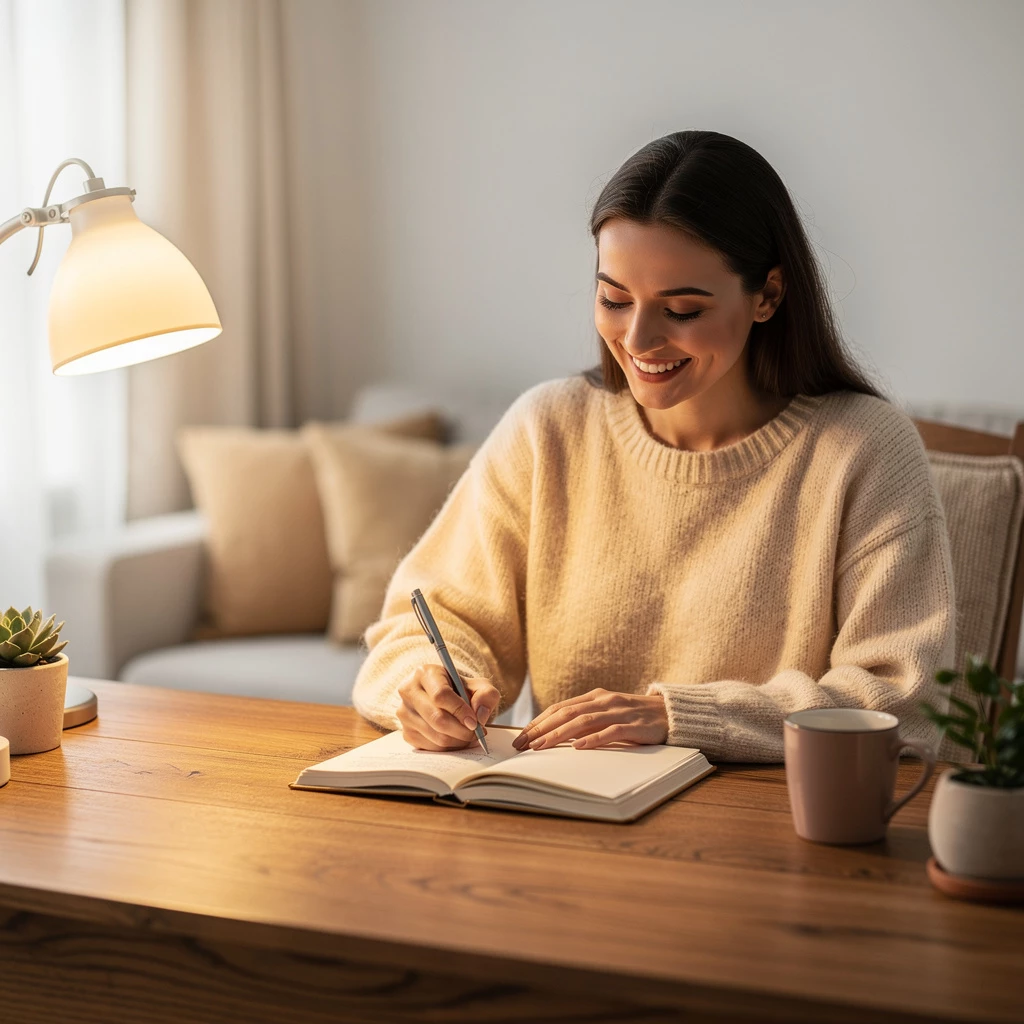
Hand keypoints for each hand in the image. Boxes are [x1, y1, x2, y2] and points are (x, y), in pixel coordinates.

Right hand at [396, 664, 500, 750]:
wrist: (443, 698)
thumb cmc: (460, 690)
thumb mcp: (478, 686)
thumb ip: (486, 695)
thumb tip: (479, 715)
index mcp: (425, 673)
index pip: (440, 695)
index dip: (460, 711)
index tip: (475, 722)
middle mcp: (409, 691)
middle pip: (437, 718)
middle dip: (462, 730)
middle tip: (477, 733)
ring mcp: (404, 713)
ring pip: (435, 736)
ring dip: (458, 741)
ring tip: (469, 734)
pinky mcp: (406, 732)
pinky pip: (431, 748)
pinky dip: (448, 748)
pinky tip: (456, 738)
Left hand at [512, 688, 668, 750]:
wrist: (669, 713)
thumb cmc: (634, 716)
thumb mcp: (608, 712)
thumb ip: (587, 719)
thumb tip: (555, 734)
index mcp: (595, 697)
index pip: (560, 708)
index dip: (539, 721)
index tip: (522, 736)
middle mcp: (604, 701)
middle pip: (566, 713)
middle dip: (542, 729)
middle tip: (523, 744)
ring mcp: (618, 712)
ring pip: (583, 721)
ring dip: (559, 734)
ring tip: (542, 746)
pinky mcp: (633, 725)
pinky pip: (610, 732)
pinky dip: (593, 739)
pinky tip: (578, 748)